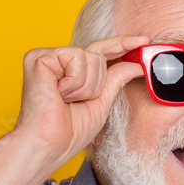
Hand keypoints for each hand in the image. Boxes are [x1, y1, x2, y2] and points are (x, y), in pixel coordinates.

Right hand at [11, 35, 149, 166]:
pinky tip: (58, 94)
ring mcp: (46, 57)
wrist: (49, 145)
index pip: (100, 51)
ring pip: (90, 58)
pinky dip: (74, 83)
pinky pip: (76, 59)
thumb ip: (116, 80)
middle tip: (76, 102)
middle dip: (96, 85)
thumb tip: (136, 63)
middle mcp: (56, 60)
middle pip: (98, 56)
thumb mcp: (101, 103)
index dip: (122, 45)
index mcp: (68, 71)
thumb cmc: (69, 132)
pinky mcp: (39, 57)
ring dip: (85, 87)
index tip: (144, 39)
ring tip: (65, 100)